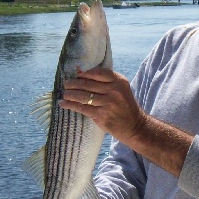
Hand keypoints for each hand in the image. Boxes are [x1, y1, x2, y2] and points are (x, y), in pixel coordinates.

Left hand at [61, 67, 192, 177]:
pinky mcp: (102, 115)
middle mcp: (114, 91)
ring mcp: (108, 104)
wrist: (134, 125)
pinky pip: (82, 108)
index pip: (98, 72)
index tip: (76, 74)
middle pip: (88, 84)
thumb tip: (79, 72)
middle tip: (66, 84)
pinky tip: (63, 104)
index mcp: (119, 81)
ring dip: (70, 94)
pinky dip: (70, 105)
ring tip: (64, 93)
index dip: (84, 73)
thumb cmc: (124, 105)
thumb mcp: (120, 89)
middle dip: (73, 83)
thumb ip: (104, 81)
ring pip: (83, 96)